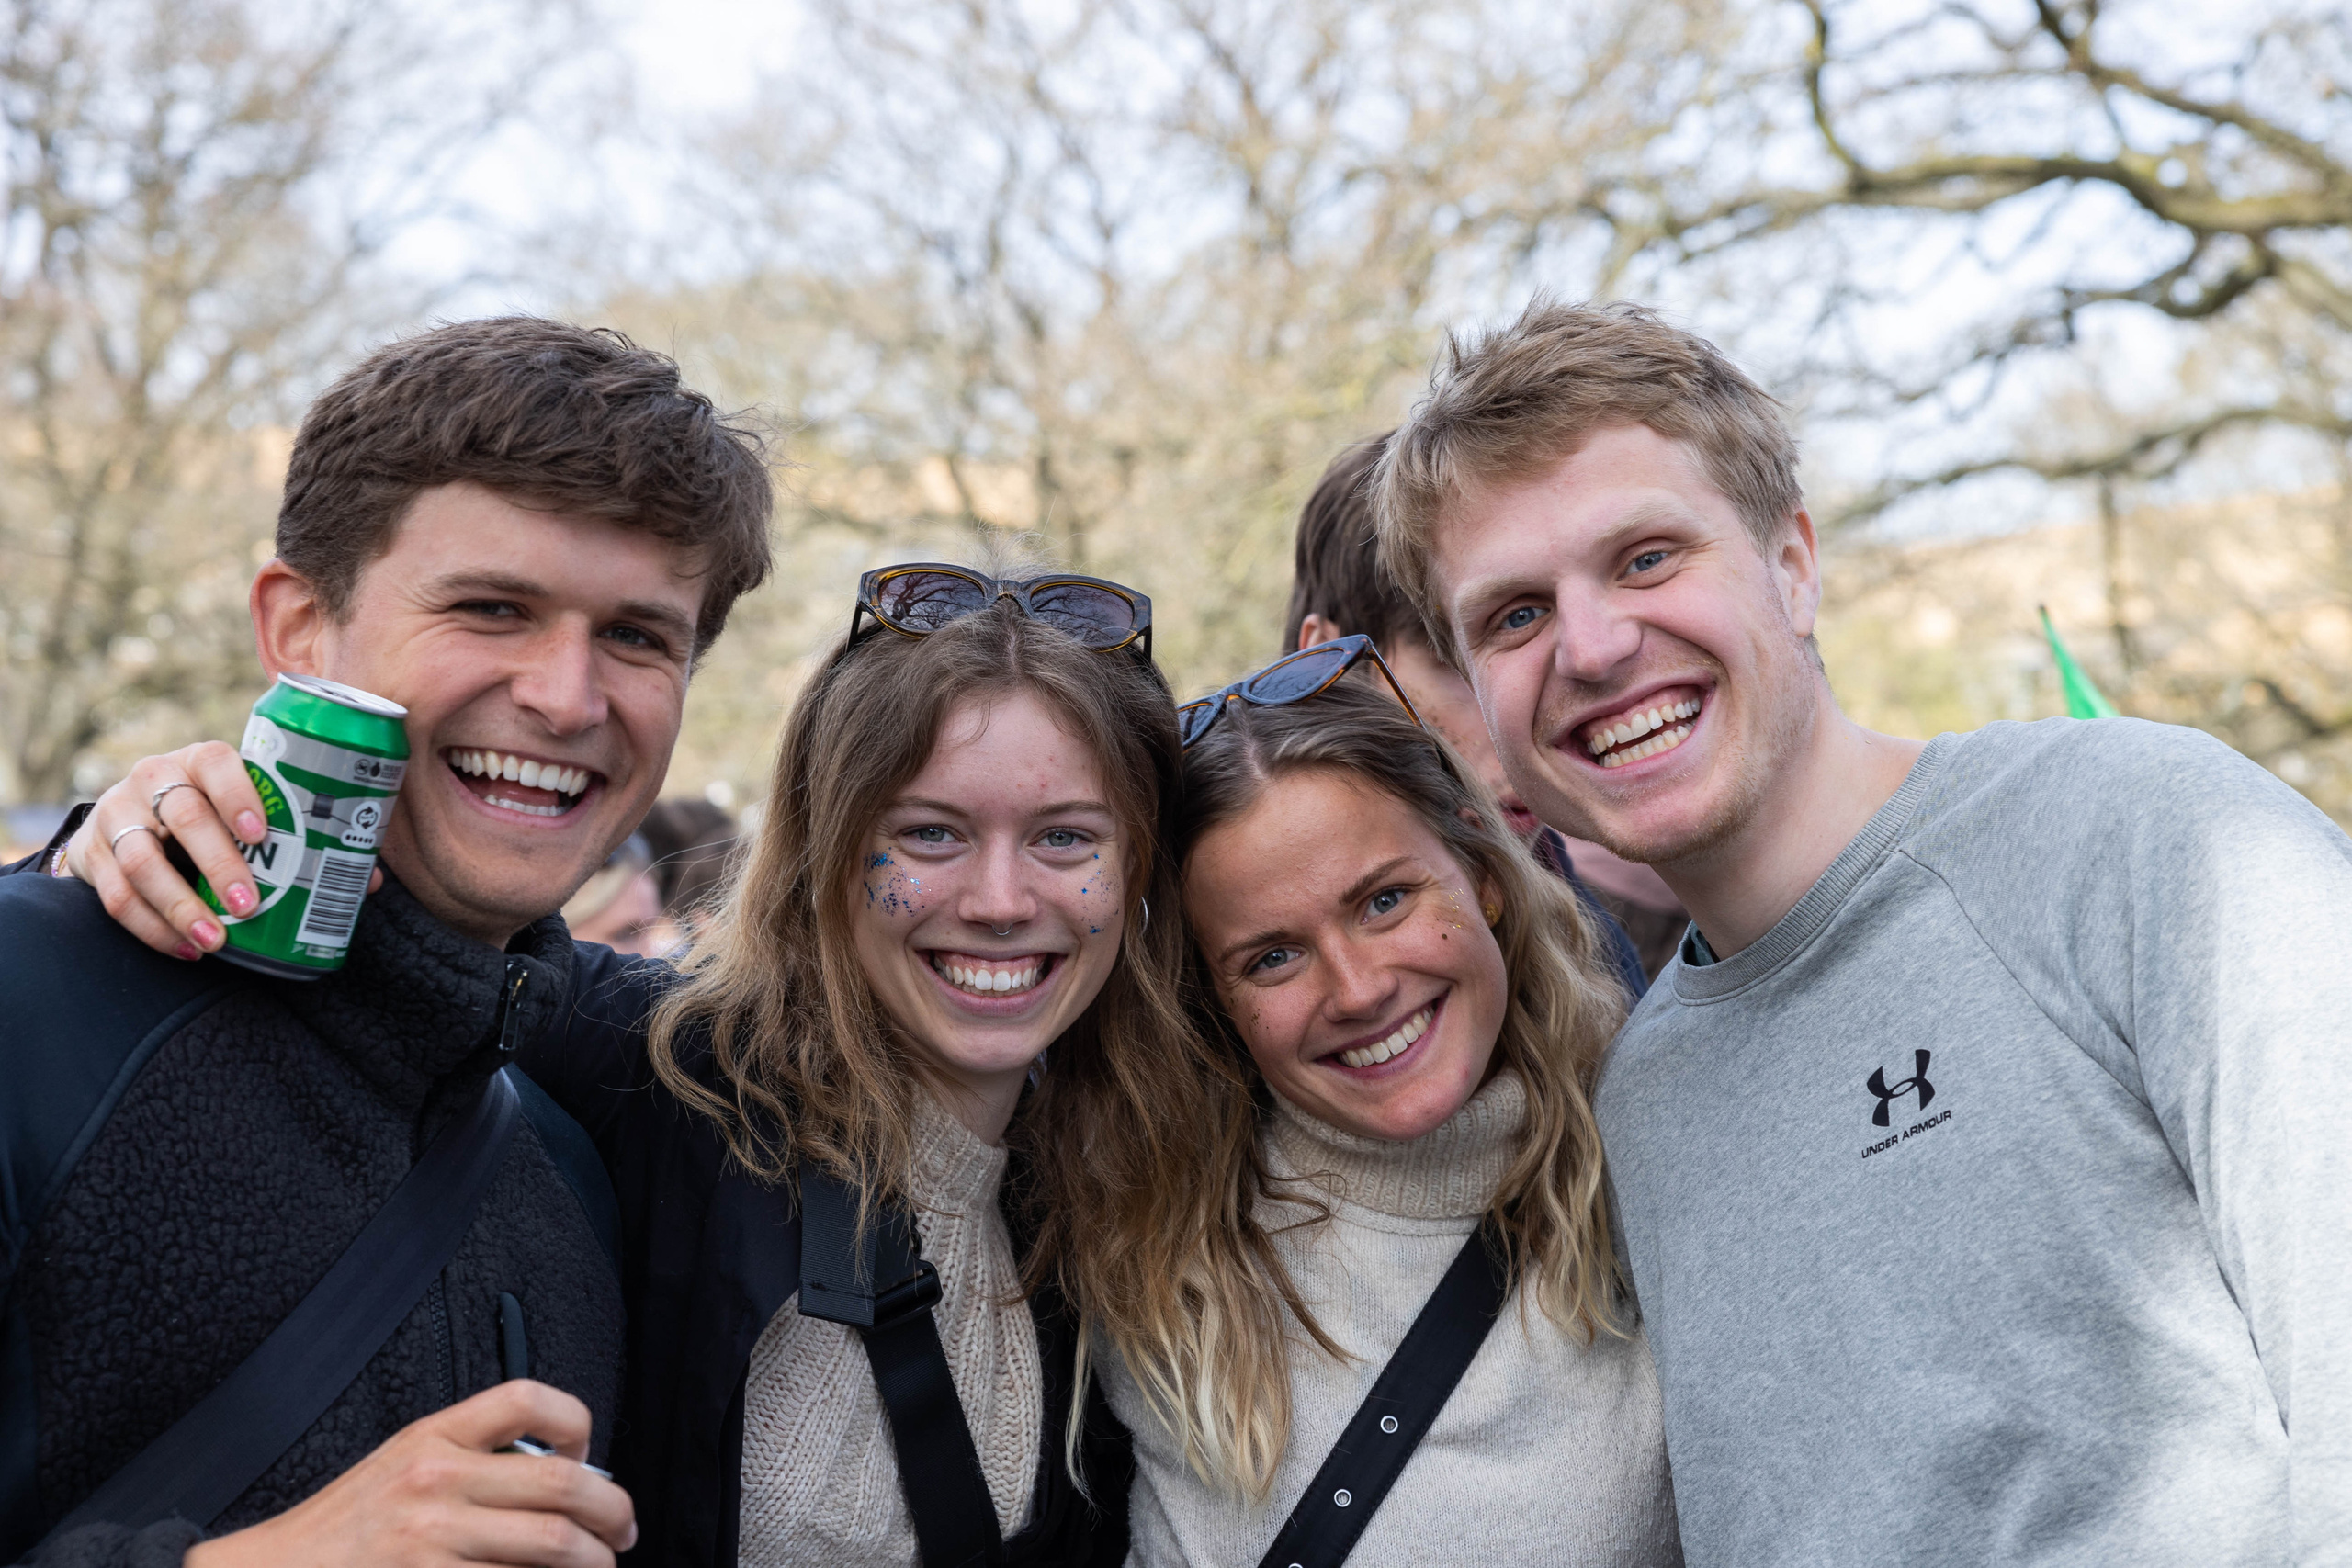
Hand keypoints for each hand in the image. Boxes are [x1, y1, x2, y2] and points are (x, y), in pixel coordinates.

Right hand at [61, 742, 379, 959]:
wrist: (132, 823)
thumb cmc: (214, 817)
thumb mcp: (246, 814)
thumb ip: (302, 840)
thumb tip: (366, 881)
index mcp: (201, 760)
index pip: (217, 763)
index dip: (239, 795)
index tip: (263, 833)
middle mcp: (154, 778)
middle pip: (183, 816)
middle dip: (218, 862)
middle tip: (249, 904)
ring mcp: (117, 814)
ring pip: (140, 859)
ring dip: (180, 904)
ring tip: (216, 939)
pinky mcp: (91, 854)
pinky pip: (115, 896)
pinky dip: (152, 928)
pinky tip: (188, 949)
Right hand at [183, 1380, 634, 1567]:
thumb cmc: (342, 1530)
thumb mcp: (402, 1466)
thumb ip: (470, 1460)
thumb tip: (560, 1476)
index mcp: (432, 1437)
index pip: (528, 1399)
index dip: (577, 1424)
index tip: (589, 1456)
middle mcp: (437, 1481)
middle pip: (563, 1483)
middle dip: (613, 1511)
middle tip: (622, 1531)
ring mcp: (434, 1539)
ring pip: (554, 1544)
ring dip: (595, 1561)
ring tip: (600, 1566)